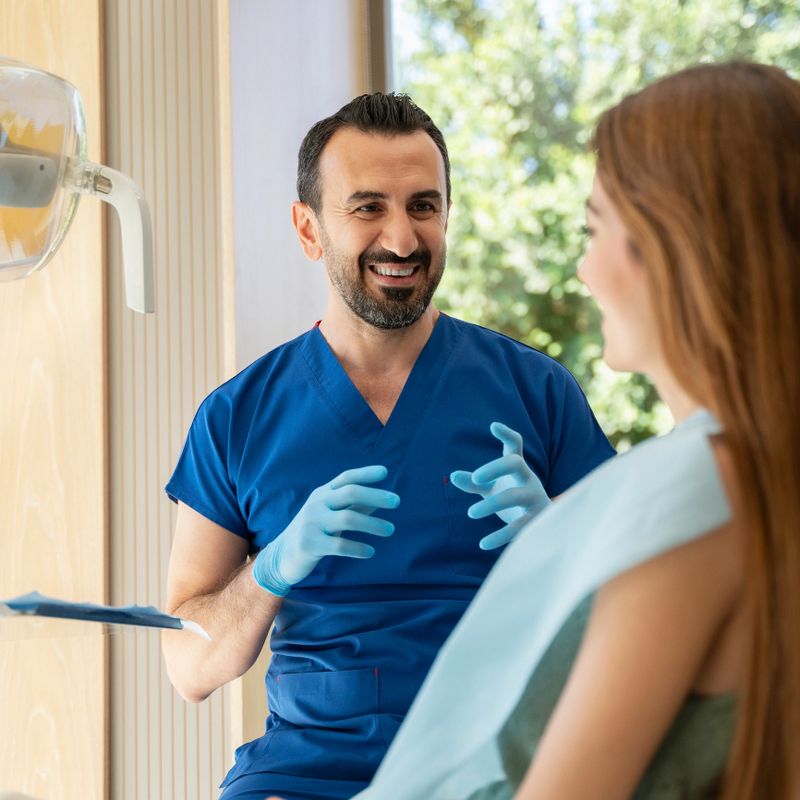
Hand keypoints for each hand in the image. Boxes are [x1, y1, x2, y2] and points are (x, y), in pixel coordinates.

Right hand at [252, 465, 399, 595]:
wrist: (281, 556)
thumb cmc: (314, 531)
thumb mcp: (331, 515)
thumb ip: (354, 506)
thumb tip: (381, 499)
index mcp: (323, 494)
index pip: (346, 478)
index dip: (365, 473)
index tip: (385, 472)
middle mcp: (317, 504)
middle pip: (350, 493)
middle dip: (376, 495)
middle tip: (397, 501)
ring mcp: (312, 523)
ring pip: (348, 518)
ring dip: (373, 523)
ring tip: (390, 530)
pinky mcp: (310, 544)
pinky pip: (339, 545)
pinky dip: (358, 548)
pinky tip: (370, 551)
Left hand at [450, 422, 549, 549]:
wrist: (545, 525)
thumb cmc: (514, 499)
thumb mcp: (493, 488)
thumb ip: (475, 483)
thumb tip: (453, 476)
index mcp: (519, 469)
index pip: (515, 446)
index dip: (507, 435)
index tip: (494, 426)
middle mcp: (529, 480)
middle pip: (515, 464)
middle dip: (494, 468)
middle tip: (475, 478)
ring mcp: (535, 499)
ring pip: (514, 497)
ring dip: (491, 505)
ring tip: (470, 513)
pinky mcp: (536, 521)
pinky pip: (517, 528)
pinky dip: (499, 537)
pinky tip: (482, 544)